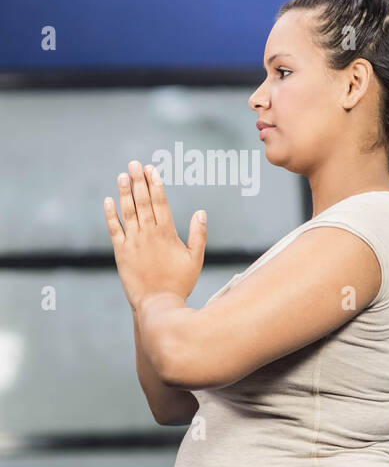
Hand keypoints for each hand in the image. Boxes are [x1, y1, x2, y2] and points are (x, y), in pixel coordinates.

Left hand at [104, 160, 206, 311]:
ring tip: (122, 175)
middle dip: (138, 181)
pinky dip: (110, 214)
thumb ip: (198, 234)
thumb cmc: (180, 282)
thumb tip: (201, 212)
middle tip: (134, 164)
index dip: (155, 185)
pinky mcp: (120, 251)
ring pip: (127, 211)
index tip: (151, 170)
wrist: (158, 303)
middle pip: (143, 202)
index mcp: (167, 234)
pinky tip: (108, 201)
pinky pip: (114, 229)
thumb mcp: (195, 259)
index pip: (160, 203)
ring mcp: (133, 242)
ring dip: (124, 192)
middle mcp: (148, 234)